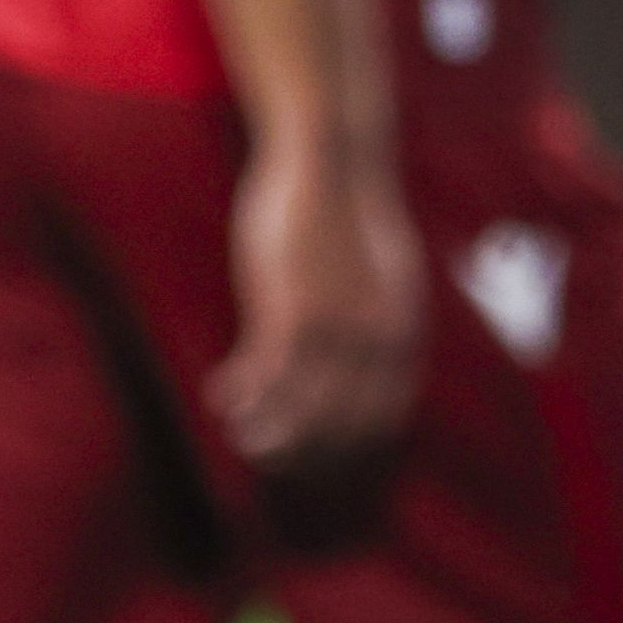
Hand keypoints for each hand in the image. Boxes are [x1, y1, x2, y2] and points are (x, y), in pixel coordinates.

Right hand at [212, 132, 423, 473]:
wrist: (329, 161)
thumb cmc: (351, 210)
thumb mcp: (388, 274)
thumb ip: (383, 317)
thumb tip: (378, 348)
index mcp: (402, 337)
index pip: (382, 420)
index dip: (347, 448)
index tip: (316, 457)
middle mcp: (375, 345)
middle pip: (339, 427)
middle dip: (304, 453)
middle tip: (270, 461)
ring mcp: (333, 332)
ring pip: (297, 411)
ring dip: (266, 434)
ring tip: (241, 440)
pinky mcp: (289, 312)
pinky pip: (262, 376)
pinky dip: (240, 394)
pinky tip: (219, 395)